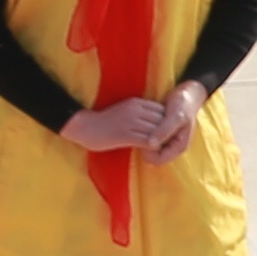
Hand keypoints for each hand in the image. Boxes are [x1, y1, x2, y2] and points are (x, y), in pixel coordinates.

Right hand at [62, 95, 182, 154]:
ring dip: (162, 141)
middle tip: (171, 142)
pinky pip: (146, 142)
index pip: (160, 109)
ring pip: (156, 131)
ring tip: (164, 149)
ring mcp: (130, 123)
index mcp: (135, 103)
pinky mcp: (125, 135)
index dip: (167, 121)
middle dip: (167, 131)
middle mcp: (135, 110)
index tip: (168, 131)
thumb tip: (153, 121)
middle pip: (161, 119)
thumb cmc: (104, 121)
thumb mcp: (124, 110)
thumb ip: (138, 113)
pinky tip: (153, 153)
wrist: (85, 127)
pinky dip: (153, 148)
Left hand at [146, 77, 211, 153]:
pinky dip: (145, 134)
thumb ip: (164, 130)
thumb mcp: (176, 116)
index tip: (142, 139)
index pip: (158, 160)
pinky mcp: (163, 134)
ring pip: (150, 149)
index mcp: (179, 146)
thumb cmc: (183, 104)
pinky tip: (142, 124)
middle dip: (145, 147)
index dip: (148, 152)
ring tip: (140, 127)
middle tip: (139, 132)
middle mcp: (173, 147)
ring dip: (144, 140)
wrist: (187, 93)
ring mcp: (168, 141)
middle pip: (153, 156)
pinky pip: (151, 140)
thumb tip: (150, 144)